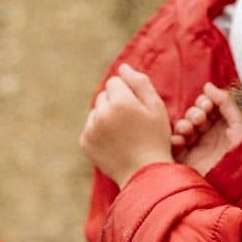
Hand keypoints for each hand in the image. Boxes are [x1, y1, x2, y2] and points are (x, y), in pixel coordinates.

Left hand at [79, 64, 172, 187]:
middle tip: (132, 123)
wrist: (144, 174)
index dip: (129, 93)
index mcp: (120, 102)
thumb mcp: (156, 108)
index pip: (115, 81)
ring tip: (124, 134)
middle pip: (104, 95)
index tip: (138, 109)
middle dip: (116, 103)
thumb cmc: (155, 139)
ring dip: (107, 116)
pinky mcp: (85, 142)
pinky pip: (90, 127)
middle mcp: (101, 113)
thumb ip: (140, 83)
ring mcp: (91, 129)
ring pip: (96, 110)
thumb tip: (123, 67)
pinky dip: (100, 131)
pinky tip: (115, 143)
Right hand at [172, 83, 241, 175]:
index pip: (207, 107)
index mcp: (224, 125)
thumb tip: (208, 86)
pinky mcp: (189, 161)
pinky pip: (175, 147)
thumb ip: (226, 101)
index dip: (204, 102)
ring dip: (183, 124)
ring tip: (189, 130)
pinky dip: (175, 140)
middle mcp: (210, 135)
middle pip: (193, 115)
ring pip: (182, 128)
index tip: (208, 105)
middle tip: (200, 119)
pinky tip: (181, 140)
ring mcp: (198, 148)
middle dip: (194, 113)